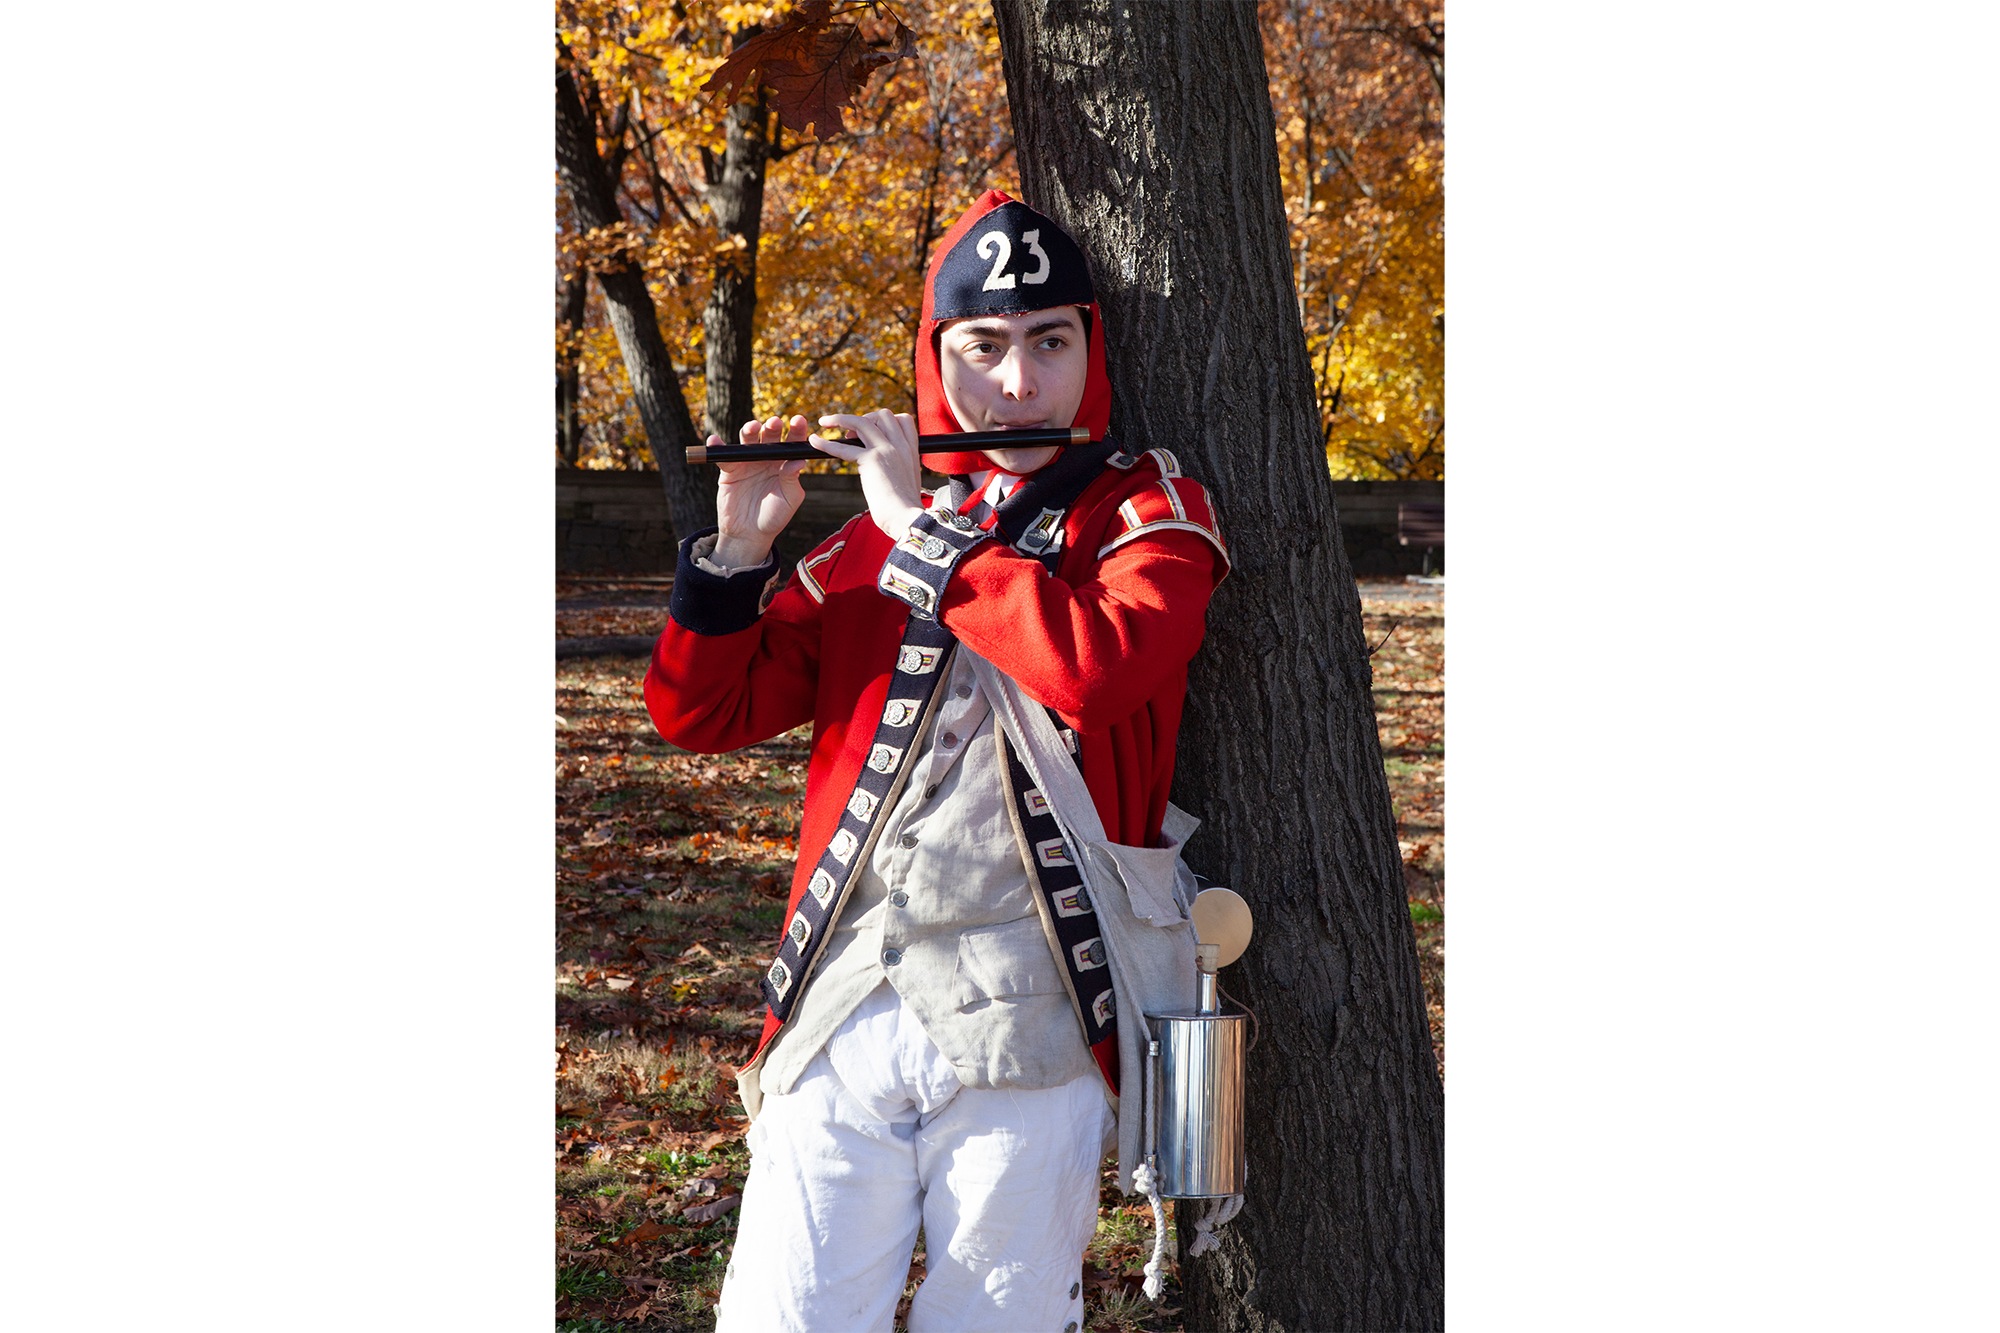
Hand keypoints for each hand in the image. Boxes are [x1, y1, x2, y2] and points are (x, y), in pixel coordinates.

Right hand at [712, 415, 811, 568]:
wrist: (748, 534)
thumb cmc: (773, 517)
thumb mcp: (788, 501)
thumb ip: (792, 480)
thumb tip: (798, 461)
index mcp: (785, 463)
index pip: (792, 443)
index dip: (796, 430)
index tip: (798, 420)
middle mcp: (767, 459)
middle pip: (769, 437)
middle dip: (772, 427)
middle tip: (774, 423)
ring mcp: (748, 462)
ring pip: (748, 440)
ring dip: (749, 430)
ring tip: (752, 427)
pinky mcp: (730, 470)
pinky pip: (723, 456)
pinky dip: (718, 446)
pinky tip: (715, 441)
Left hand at [810, 409, 927, 542]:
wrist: (907, 519)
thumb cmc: (905, 508)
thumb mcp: (907, 481)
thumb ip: (899, 468)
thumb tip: (888, 471)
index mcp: (911, 450)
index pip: (902, 420)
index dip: (883, 421)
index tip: (871, 431)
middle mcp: (900, 445)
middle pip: (882, 415)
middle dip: (863, 417)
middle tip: (849, 433)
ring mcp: (887, 450)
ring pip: (862, 422)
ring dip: (840, 419)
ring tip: (825, 422)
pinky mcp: (872, 460)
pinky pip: (844, 447)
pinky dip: (826, 443)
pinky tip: (814, 442)